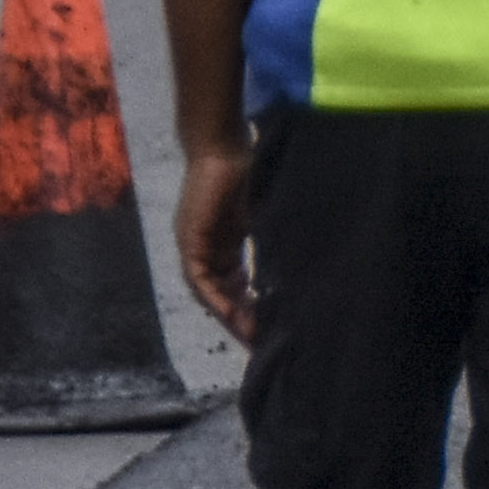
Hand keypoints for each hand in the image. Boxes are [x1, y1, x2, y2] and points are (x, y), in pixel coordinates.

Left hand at [174, 137, 260, 348]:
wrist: (221, 146)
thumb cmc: (248, 172)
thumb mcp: (261, 215)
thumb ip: (269, 239)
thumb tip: (296, 261)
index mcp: (223, 244)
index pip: (234, 285)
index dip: (250, 307)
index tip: (269, 328)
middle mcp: (206, 250)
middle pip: (221, 294)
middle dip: (241, 319)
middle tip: (261, 342)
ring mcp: (195, 247)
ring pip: (210, 292)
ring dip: (228, 314)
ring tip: (250, 336)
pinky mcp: (191, 242)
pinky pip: (200, 280)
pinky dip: (216, 297)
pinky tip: (232, 313)